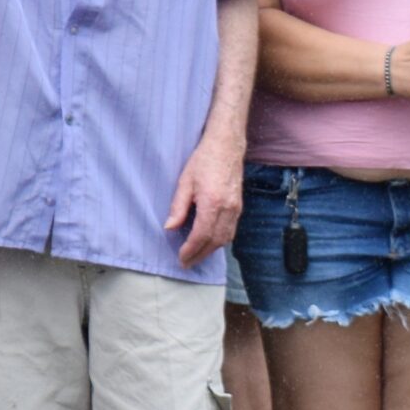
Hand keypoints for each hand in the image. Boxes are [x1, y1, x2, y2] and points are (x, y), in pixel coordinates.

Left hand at [165, 134, 243, 268]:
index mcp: (213, 203)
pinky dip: (220, 241)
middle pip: (215, 241)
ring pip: (225, 238)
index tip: (181, 258)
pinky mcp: (239, 206)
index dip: (191, 250)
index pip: (202, 235)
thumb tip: (170, 228)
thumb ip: (178, 207)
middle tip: (186, 263)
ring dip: (210, 250)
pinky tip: (209, 243)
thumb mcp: (185, 181)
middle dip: (200, 255)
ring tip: (196, 256)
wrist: (226, 146)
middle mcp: (228, 209)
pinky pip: (231, 230)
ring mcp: (237, 208)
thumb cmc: (203, 161)